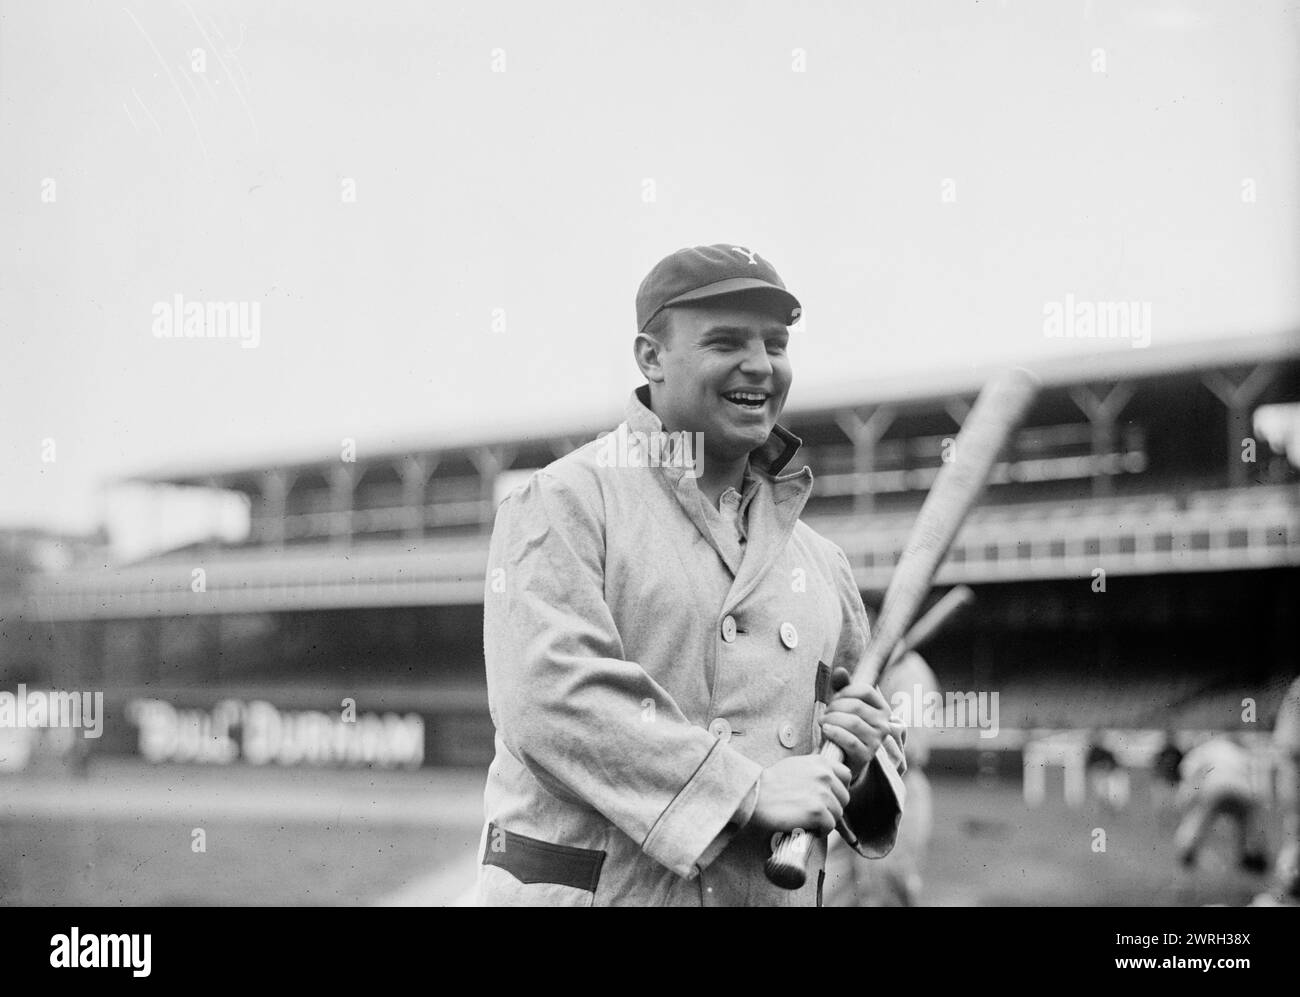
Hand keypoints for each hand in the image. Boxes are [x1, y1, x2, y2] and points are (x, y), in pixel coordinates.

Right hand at [749, 754, 851, 833]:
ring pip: (838, 813)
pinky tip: (809, 828)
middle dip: (833, 807)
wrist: (755, 794)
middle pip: (844, 797)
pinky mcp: (817, 811)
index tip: (829, 797)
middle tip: (817, 813)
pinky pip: (830, 826)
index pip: (846, 775)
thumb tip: (827, 783)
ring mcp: (822, 793)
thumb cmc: (770, 783)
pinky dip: (821, 831)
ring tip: (810, 821)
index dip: (839, 789)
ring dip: (826, 820)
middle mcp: (825, 775)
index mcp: (821, 762)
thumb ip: (815, 770)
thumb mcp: (796, 765)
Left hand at [821, 666, 906, 782]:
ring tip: (823, 723)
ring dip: (832, 720)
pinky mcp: (866, 755)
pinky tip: (826, 730)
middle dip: (834, 707)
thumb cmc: (843, 727)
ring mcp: (877, 741)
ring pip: (852, 722)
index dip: (845, 692)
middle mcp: (884, 724)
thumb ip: (842, 686)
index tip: (834, 699)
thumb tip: (840, 671)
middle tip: (825, 714)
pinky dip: (834, 733)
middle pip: (856, 706)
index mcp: (882, 708)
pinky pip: (849, 740)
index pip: (865, 690)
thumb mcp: (843, 705)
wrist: (842, 757)